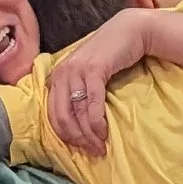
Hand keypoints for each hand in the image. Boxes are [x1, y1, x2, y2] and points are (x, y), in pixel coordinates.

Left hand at [45, 9, 153, 153]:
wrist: (130, 31)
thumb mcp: (87, 74)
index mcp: (56, 76)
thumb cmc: (110, 55)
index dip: (65, 136)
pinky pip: (92, 103)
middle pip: (62, 117)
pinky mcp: (93, 69)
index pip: (52, 115)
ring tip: (100, 147)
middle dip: (76, 139)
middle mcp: (61, 73)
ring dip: (89, 134)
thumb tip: (78, 125)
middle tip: (92, 152)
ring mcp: (75, 70)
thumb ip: (78, 92)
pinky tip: (104, 133)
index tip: (80, 149)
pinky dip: (97, 121)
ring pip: (77, 113)